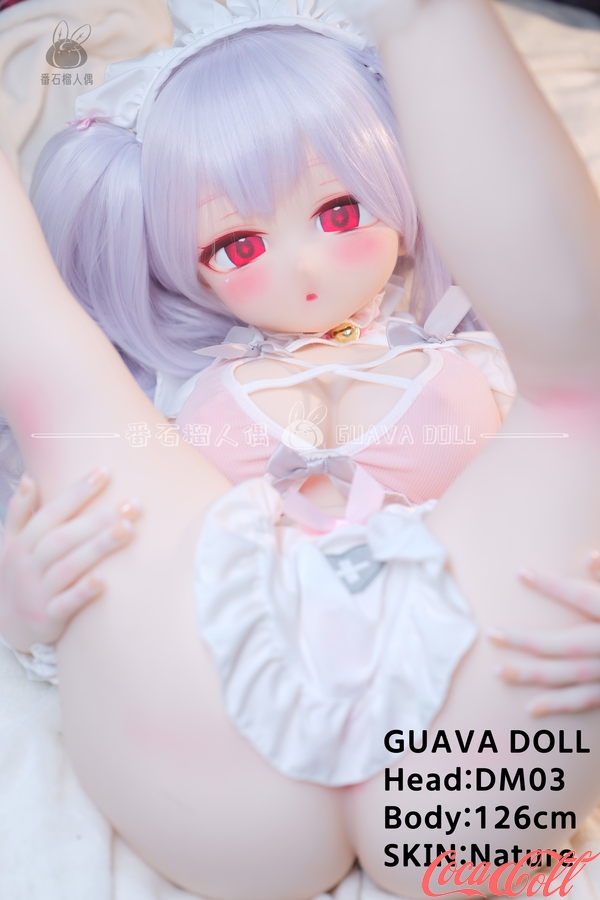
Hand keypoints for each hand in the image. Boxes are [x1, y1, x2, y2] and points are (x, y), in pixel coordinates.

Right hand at [0, 468, 138, 651]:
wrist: (5, 627)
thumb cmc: (18, 575)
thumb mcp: (9, 543)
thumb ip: (19, 512)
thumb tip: (28, 477)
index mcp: (22, 543)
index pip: (51, 512)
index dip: (77, 491)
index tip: (105, 471)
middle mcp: (29, 565)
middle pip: (64, 537)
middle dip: (98, 518)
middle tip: (133, 503)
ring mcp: (39, 591)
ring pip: (69, 567)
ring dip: (98, 547)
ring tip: (128, 529)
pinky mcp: (49, 617)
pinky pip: (66, 604)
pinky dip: (84, 592)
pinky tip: (105, 580)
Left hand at [489, 553, 599, 715]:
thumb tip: (588, 557)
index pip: (582, 596)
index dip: (551, 584)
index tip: (520, 571)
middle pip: (565, 645)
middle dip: (526, 641)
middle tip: (492, 634)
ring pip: (569, 678)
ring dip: (532, 676)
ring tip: (500, 674)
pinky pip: (586, 702)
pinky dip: (559, 706)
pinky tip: (532, 708)